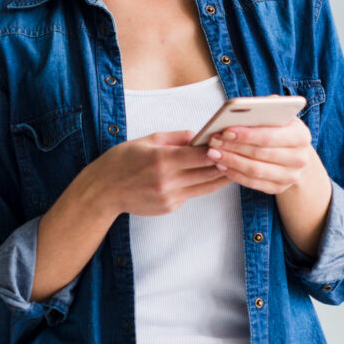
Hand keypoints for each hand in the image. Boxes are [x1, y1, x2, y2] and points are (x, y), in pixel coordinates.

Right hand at [81, 130, 230, 219]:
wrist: (103, 192)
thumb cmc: (120, 162)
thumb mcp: (145, 141)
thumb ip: (175, 138)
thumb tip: (198, 136)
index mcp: (162, 160)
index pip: (201, 154)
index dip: (218, 148)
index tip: (229, 140)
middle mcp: (168, 181)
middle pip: (208, 172)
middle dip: (225, 161)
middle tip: (240, 153)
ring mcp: (169, 197)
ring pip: (206, 186)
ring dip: (221, 176)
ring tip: (233, 165)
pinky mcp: (169, 207)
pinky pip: (192, 194)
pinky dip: (200, 184)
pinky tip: (207, 176)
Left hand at [204, 116, 315, 194]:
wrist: (295, 155)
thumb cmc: (280, 130)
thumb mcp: (279, 116)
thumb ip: (265, 108)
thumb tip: (243, 107)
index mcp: (301, 136)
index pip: (270, 136)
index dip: (246, 135)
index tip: (225, 131)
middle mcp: (299, 158)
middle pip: (260, 154)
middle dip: (233, 147)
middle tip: (213, 141)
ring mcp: (290, 176)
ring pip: (255, 170)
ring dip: (231, 161)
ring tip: (213, 153)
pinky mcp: (279, 188)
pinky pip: (253, 183)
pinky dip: (234, 174)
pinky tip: (221, 165)